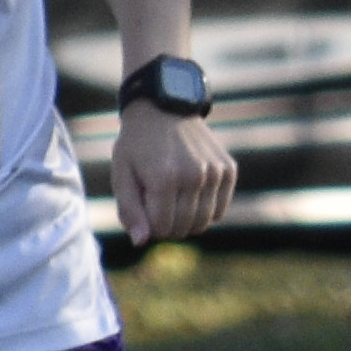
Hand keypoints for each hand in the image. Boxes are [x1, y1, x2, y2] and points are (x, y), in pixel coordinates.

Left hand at [112, 100, 234, 245]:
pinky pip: (219, 210)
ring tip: (174, 200)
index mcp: (164, 179)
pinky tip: (192, 194)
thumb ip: (129, 210)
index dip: (149, 224)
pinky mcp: (228, 169)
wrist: (164, 108)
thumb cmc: (137, 144)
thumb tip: (141, 242)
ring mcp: (214, 172)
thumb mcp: (122, 174)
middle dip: (167, 225)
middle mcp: (194, 176)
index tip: (144, 206)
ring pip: (204, 223)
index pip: (161, 228)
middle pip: (183, 228)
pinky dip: (206, 210)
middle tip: (158, 203)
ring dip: (187, 220)